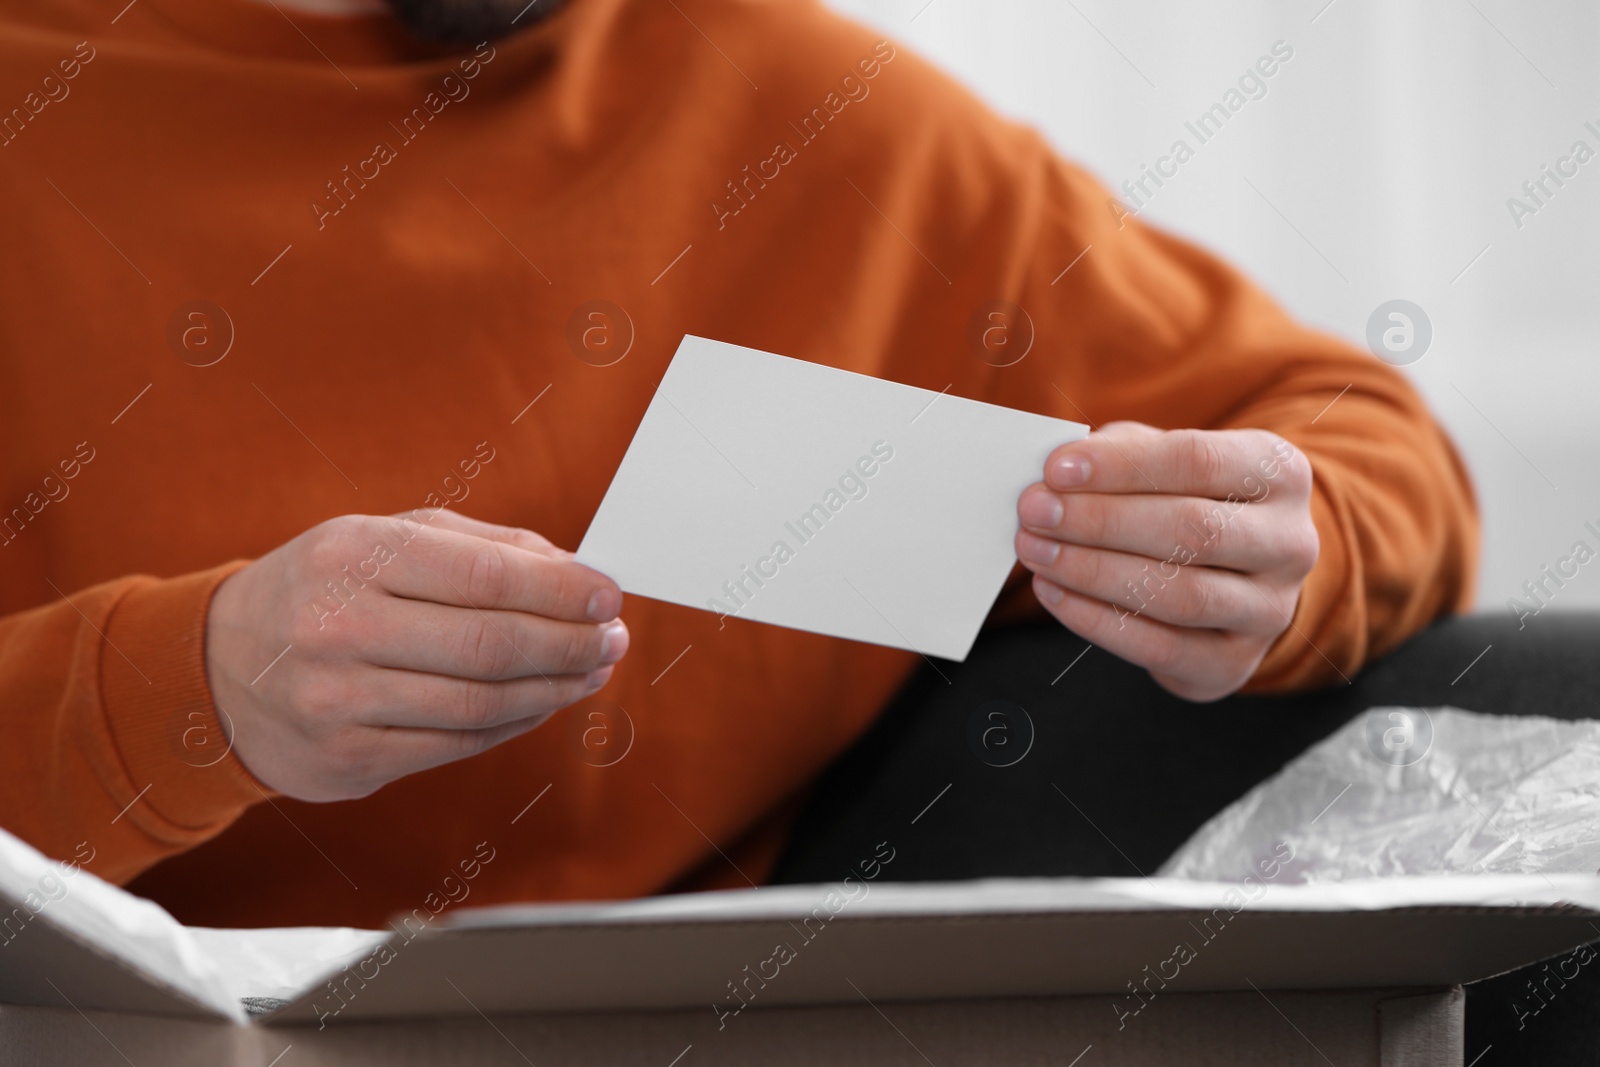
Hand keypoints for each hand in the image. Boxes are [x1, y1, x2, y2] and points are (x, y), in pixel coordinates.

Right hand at [205, 509, 627, 800]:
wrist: (216, 668)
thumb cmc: (325, 589)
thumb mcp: (384, 539)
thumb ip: (482, 548)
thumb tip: (576, 573)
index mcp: (353, 556)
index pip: (486, 577)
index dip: (562, 592)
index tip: (610, 598)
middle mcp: (338, 628)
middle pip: (491, 646)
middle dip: (570, 644)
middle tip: (612, 641)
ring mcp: (338, 703)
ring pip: (480, 705)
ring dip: (553, 691)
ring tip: (590, 672)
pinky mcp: (345, 761)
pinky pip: (456, 746)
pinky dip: (513, 725)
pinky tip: (541, 704)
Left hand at [1014, 422, 1318, 701]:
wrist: (1235, 576)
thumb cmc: (1187, 498)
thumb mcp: (1163, 457)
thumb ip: (1120, 453)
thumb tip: (1059, 471)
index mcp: (1279, 472)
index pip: (1198, 462)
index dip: (1122, 467)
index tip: (1056, 469)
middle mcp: (1290, 542)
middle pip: (1192, 531)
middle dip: (1100, 521)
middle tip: (1033, 512)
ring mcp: (1270, 610)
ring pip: (1179, 595)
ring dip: (1093, 572)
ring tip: (1035, 551)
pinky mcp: (1234, 663)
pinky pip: (1160, 647)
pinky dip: (1096, 621)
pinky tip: (1053, 592)